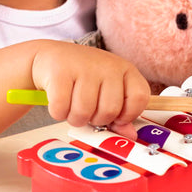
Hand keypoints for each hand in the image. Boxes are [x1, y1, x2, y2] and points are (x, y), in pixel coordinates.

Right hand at [31, 41, 149, 130]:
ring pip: (84, 113)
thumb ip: (120, 113)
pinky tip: (60, 99)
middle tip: (88, 108)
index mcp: (125, 69)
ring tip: (72, 104)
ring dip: (75, 117)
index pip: (140, 97)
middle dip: (96, 119)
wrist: (51, 57)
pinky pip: (61, 109)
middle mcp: (107, 65)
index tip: (116, 116)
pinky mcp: (60, 72)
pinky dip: (58, 112)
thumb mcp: (106, 90)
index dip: (128, 114)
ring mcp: (84, 67)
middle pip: (110, 111)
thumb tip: (130, 134)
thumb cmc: (82, 76)